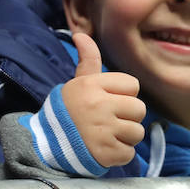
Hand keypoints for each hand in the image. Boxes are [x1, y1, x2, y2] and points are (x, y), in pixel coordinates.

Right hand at [60, 33, 145, 167]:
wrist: (50, 142)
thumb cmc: (70, 108)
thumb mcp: (78, 82)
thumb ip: (88, 59)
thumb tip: (81, 34)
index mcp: (93, 85)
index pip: (132, 84)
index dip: (123, 93)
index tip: (108, 100)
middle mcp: (99, 106)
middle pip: (139, 109)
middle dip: (128, 116)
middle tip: (109, 119)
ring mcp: (103, 131)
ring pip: (137, 132)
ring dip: (125, 136)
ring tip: (107, 134)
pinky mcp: (106, 153)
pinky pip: (129, 152)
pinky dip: (119, 154)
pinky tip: (104, 148)